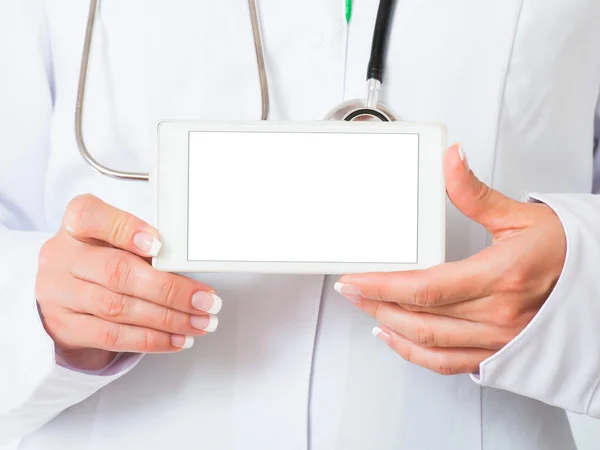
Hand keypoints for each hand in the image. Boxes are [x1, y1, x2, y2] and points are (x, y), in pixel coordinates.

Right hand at [36, 194, 221, 370]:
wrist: (64, 293)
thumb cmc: (101, 259)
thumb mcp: (116, 241)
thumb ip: (145, 246)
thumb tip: (188, 266)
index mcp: (77, 225)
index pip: (91, 217)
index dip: (126, 229)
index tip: (159, 244)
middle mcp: (62, 257)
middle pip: (116, 272)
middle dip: (169, 290)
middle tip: (205, 301)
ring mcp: (59, 294)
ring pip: (118, 308)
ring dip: (168, 319)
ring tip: (200, 322)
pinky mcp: (65, 327)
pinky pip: (112, 337)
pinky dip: (151, 339)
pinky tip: (177, 339)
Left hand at [334, 144, 565, 375]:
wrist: (599, 279)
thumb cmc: (566, 248)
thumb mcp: (519, 215)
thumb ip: (474, 192)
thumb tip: (451, 160)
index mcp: (501, 276)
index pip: (426, 287)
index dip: (383, 286)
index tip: (355, 280)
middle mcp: (499, 313)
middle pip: (420, 315)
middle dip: (377, 303)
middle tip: (351, 289)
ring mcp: (499, 338)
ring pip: (430, 342)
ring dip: (390, 327)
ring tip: (366, 309)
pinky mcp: (498, 351)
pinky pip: (449, 363)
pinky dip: (416, 354)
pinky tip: (396, 338)